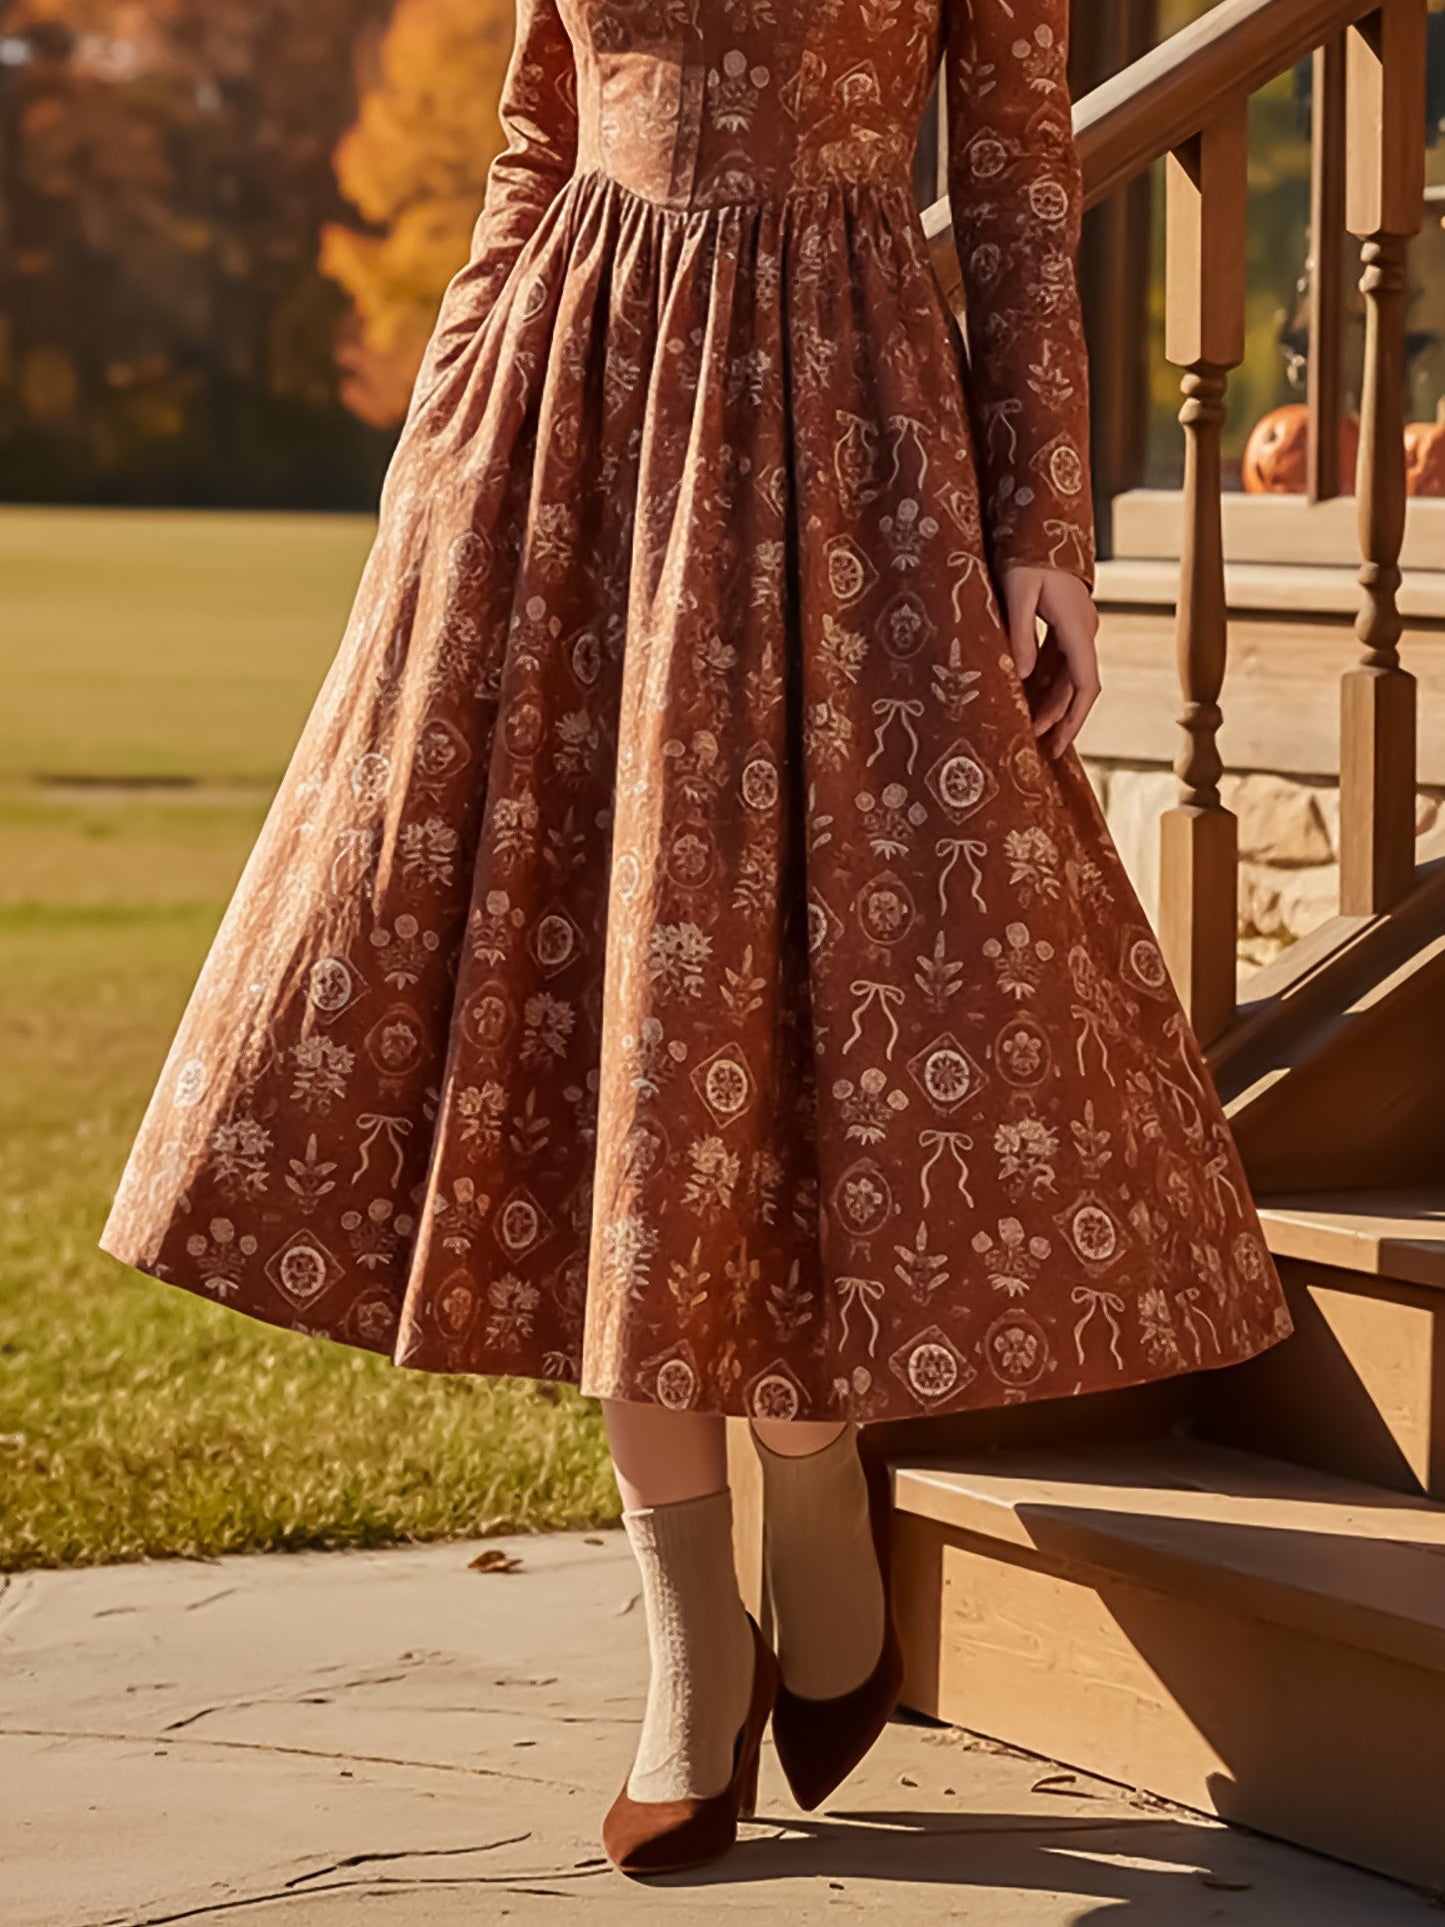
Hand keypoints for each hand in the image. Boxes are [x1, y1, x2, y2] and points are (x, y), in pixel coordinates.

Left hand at [999, 565, 1100, 759]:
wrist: (1041, 526)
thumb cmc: (1026, 556)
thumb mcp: (1017, 592)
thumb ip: (1020, 634)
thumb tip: (1022, 677)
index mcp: (1077, 628)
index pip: (1085, 685)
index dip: (1074, 719)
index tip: (1058, 745)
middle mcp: (1084, 631)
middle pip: (1078, 688)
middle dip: (1060, 719)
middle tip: (1039, 747)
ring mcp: (1077, 629)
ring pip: (1069, 677)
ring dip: (1053, 704)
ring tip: (1032, 729)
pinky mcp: (1065, 625)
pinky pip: (1059, 663)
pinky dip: (1046, 684)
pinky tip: (1029, 699)